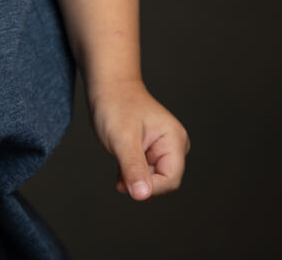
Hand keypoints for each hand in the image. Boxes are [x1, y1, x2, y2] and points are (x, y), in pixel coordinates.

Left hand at [86, 78, 189, 199]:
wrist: (107, 86)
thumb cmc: (115, 104)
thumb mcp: (122, 138)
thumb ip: (133, 167)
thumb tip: (143, 195)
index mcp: (175, 140)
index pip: (170, 179)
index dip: (149, 187)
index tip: (125, 183)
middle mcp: (174, 146)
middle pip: (163, 182)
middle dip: (140, 182)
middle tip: (119, 172)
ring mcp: (164, 149)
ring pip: (153, 180)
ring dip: (134, 179)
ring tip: (119, 164)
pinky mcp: (152, 152)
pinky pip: (145, 174)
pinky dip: (132, 175)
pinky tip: (120, 169)